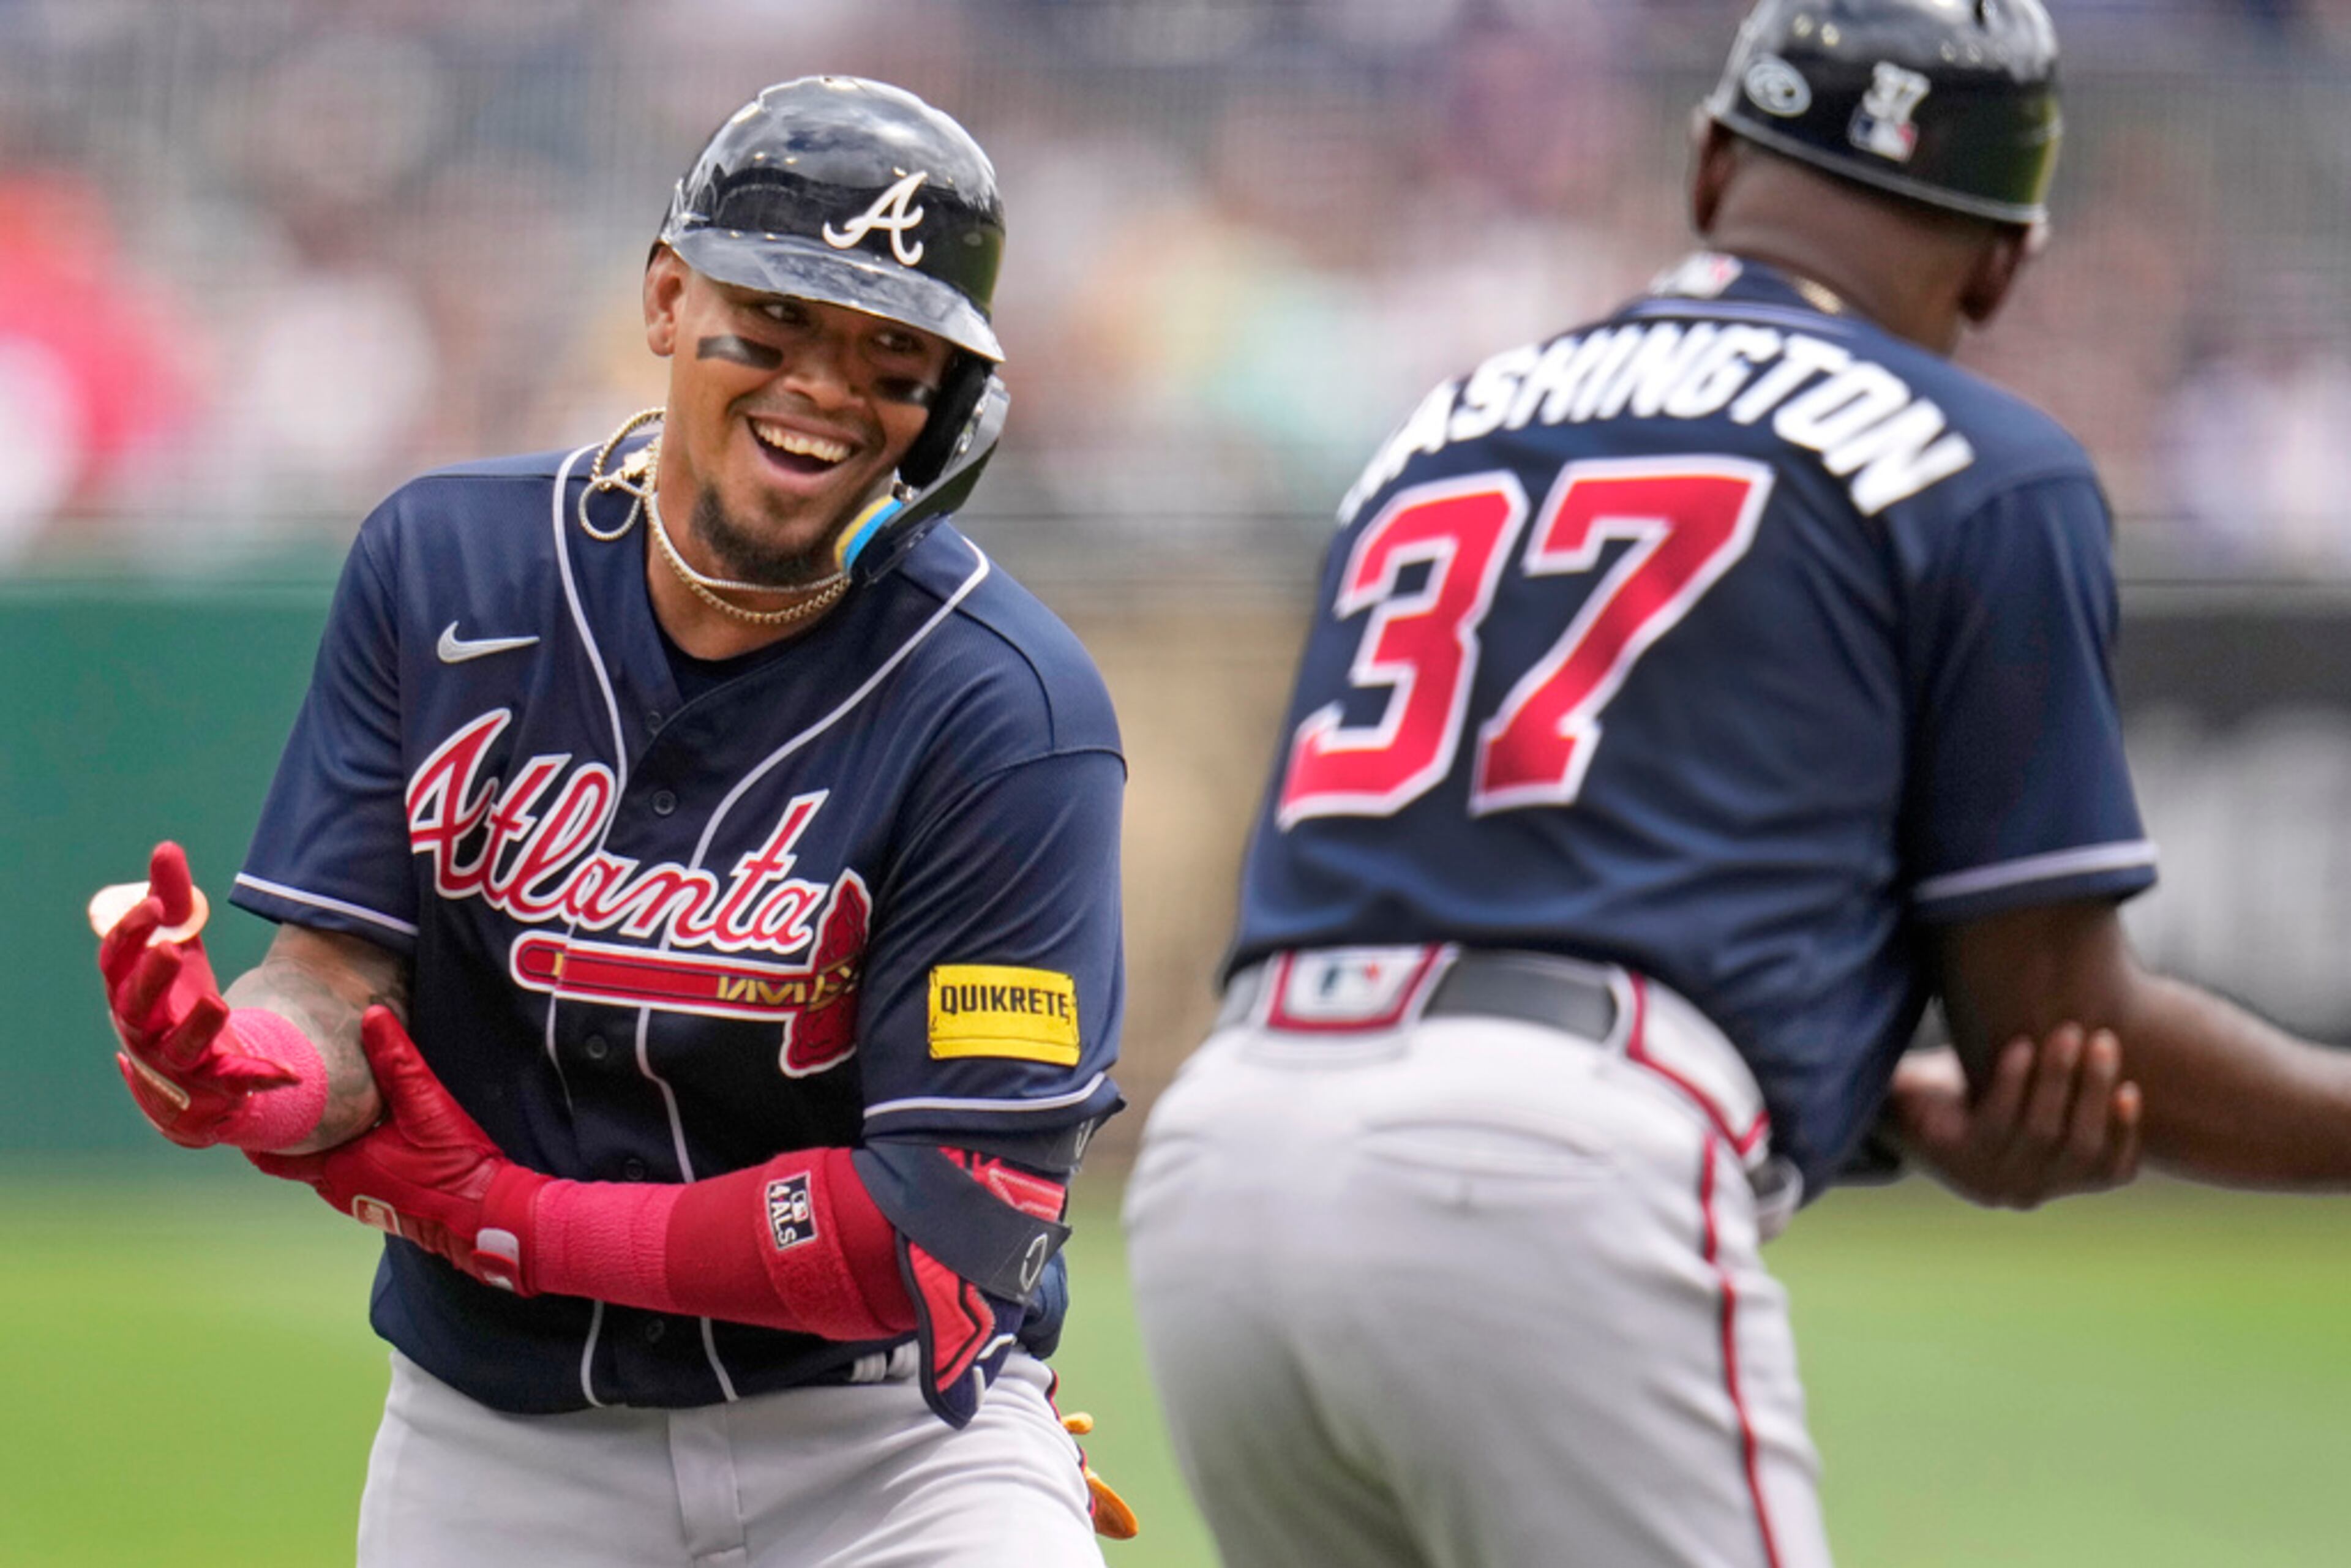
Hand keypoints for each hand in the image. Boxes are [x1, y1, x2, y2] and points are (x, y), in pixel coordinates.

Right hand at [97, 842, 296, 1146]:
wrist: (189, 1076)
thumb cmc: (174, 998)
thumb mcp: (177, 948)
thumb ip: (172, 901)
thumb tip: (166, 847)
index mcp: (128, 993)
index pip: (114, 964)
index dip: (128, 936)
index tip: (151, 905)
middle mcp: (143, 1029)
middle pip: (136, 1006)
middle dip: (151, 979)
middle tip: (171, 950)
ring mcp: (177, 1061)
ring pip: (181, 1047)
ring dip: (198, 1026)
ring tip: (216, 1002)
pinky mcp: (214, 1084)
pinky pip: (237, 1081)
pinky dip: (261, 1075)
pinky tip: (290, 1072)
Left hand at [251, 1007, 546, 1291]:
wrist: (485, 1215)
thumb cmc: (451, 1167)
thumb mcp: (425, 1106)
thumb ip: (397, 1060)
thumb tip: (373, 1015)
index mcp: (338, 1168)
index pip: (274, 1156)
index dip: (257, 1133)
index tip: (248, 1105)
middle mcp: (339, 1189)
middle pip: (296, 1159)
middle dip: (289, 1130)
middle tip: (284, 1096)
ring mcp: (359, 1200)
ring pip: (321, 1168)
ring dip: (315, 1143)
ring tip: (317, 1109)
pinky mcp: (382, 1204)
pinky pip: (345, 1175)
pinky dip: (340, 1154)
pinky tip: (360, 1133)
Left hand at [1890, 1023, 2141, 1209]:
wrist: (1889, 1096)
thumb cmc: (1968, 1089)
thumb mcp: (2026, 1092)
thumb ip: (2070, 1087)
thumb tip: (2119, 1046)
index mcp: (2050, 1179)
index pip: (2109, 1172)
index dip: (2125, 1133)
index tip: (2131, 1089)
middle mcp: (2023, 1189)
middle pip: (2079, 1147)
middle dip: (2093, 1091)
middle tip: (2102, 1041)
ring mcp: (1986, 1178)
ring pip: (2040, 1132)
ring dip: (2058, 1079)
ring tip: (2066, 1034)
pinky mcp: (1950, 1157)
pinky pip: (1994, 1121)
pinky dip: (2012, 1082)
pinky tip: (2019, 1047)